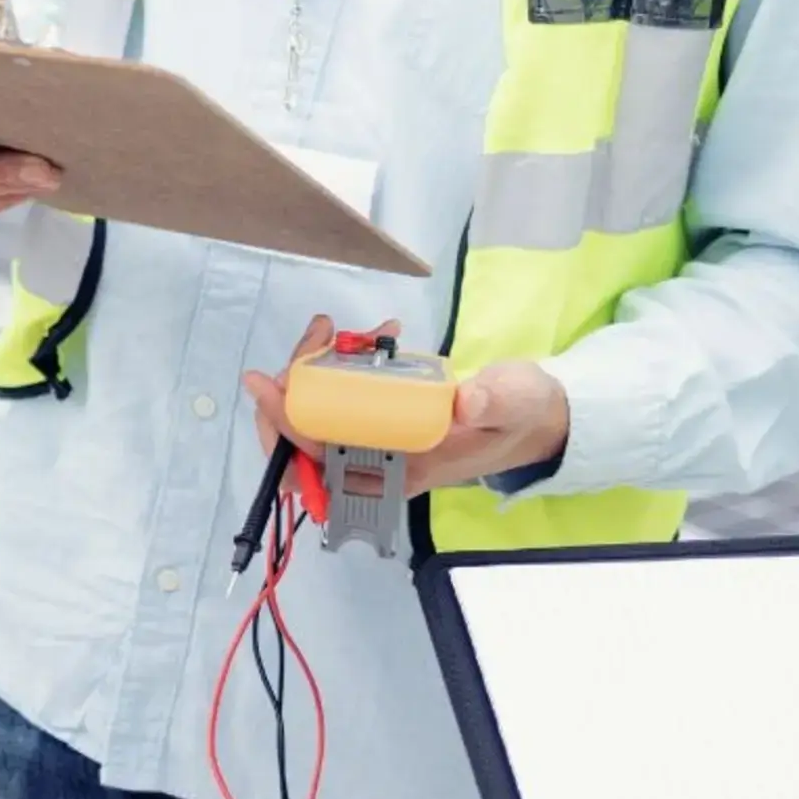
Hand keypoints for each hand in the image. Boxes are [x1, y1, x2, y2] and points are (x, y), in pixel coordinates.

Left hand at [237, 316, 572, 490]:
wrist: (532, 416)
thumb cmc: (521, 414)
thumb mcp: (514, 403)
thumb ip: (492, 402)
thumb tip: (466, 402)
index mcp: (400, 471)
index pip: (322, 460)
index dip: (287, 426)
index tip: (267, 385)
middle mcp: (377, 462)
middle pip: (302, 438)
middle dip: (293, 386)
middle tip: (316, 335)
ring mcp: (374, 439)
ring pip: (314, 412)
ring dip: (312, 368)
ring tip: (333, 328)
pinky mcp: (378, 416)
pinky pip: (337, 395)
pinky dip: (336, 363)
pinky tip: (365, 334)